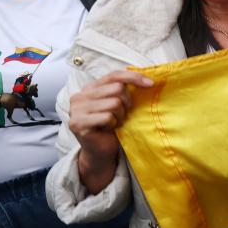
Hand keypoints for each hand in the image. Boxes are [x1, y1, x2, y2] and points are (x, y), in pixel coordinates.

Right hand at [69, 70, 152, 193]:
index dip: (133, 77)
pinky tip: (108, 129)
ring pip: (114, 103)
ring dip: (120, 115)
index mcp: (89, 88)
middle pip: (117, 89)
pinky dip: (113, 124)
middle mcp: (79, 96)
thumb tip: (148, 79)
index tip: (151, 84)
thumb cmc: (112, 126)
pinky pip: (107, 117)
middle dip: (126, 103)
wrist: (101, 151)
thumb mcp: (118, 104)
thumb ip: (123, 90)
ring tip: (114, 123)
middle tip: (123, 115)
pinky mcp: (78, 123)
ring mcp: (76, 110)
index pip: (114, 75)